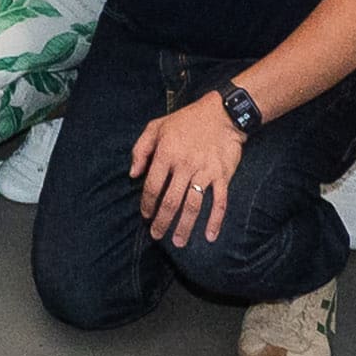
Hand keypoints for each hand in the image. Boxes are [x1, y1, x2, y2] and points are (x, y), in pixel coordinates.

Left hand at [131, 88, 246, 245]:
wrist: (222, 113)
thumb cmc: (186, 120)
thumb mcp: (156, 126)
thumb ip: (140, 149)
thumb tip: (132, 174)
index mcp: (166, 154)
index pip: (152, 186)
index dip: (147, 204)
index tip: (145, 215)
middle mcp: (184, 165)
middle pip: (171, 201)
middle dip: (162, 221)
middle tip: (157, 235)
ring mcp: (205, 172)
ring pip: (192, 205)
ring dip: (185, 226)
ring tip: (178, 242)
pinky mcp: (223, 176)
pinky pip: (219, 202)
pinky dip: (215, 221)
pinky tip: (209, 236)